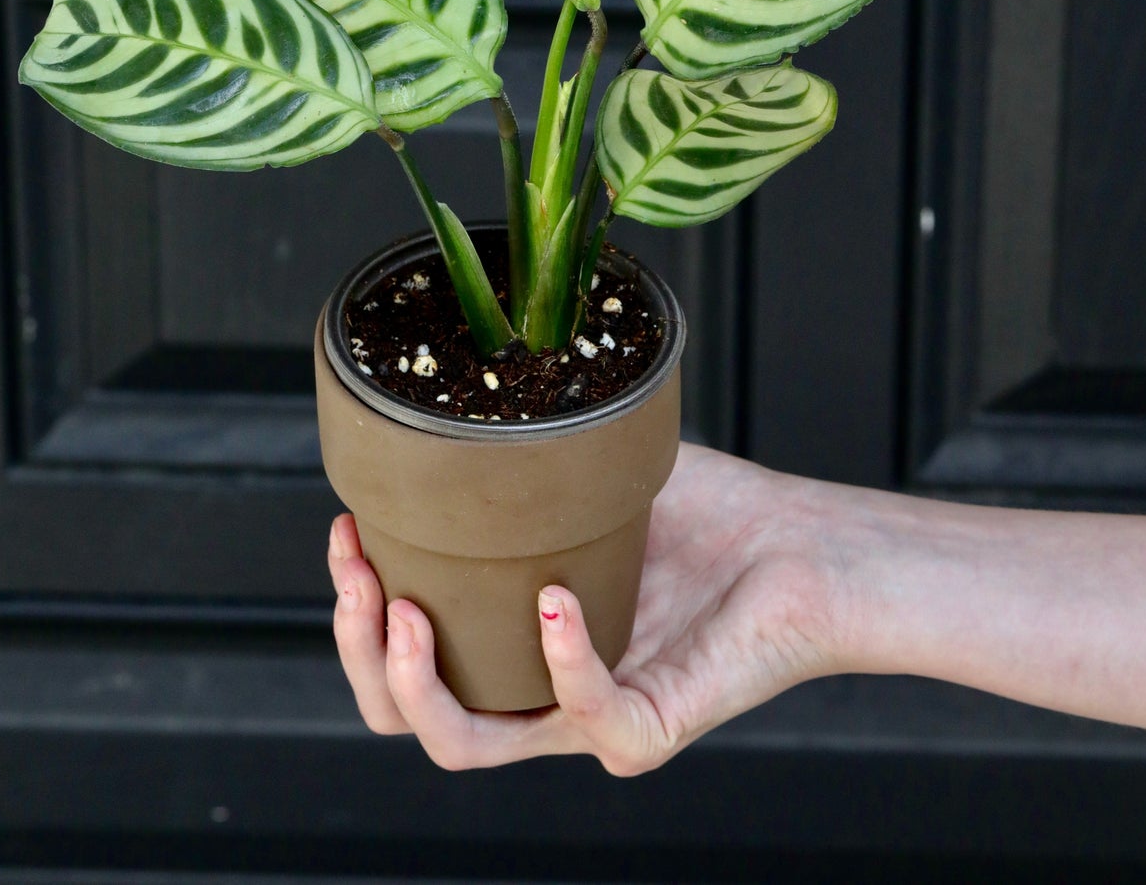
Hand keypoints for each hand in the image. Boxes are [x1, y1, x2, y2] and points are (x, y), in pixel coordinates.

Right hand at [327, 441, 844, 774]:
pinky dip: (560, 659)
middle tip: (358, 575)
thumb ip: (520, 460)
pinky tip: (552, 598)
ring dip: (417, 684)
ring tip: (409, 612)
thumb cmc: (708, 514)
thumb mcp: (588, 479)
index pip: (404, 659)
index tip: (344, 528)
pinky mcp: (650, 728)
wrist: (801, 546)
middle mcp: (539, 692)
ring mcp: (590, 719)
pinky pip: (587, 715)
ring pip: (466, 746)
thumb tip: (451, 399)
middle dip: (359, 651)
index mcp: (512, 643)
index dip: (355, 609)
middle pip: (410, 716)